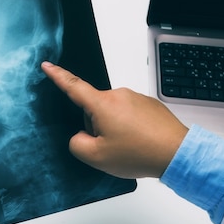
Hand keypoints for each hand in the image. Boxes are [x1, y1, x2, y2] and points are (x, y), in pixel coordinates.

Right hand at [41, 61, 187, 178]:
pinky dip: (131, 129)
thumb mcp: (96, 157)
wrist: (176, 153)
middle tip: (111, 147)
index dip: (57, 76)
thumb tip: (79, 135)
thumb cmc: (140, 153)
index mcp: (102, 104)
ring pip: (112, 114)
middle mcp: (119, 95)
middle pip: (94, 109)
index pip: (73, 86)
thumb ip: (76, 144)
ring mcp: (136, 98)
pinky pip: (130, 115)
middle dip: (96, 127)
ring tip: (129, 147)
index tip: (47, 66)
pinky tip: (139, 143)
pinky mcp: (149, 105)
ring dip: (115, 129)